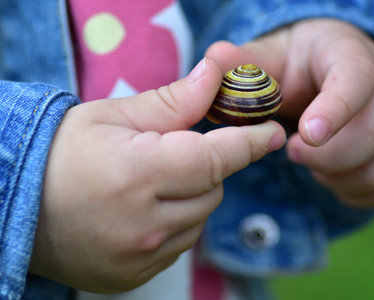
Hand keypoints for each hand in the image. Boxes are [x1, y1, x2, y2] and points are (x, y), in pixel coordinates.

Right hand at [29, 58, 285, 292]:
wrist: (19, 206)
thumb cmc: (62, 153)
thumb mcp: (114, 115)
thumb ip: (173, 102)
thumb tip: (215, 78)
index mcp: (139, 174)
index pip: (217, 157)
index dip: (249, 142)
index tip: (271, 132)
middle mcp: (145, 223)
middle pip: (213, 189)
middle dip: (207, 166)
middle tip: (176, 153)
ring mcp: (141, 257)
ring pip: (201, 219)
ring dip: (193, 196)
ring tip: (153, 183)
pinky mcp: (135, 277)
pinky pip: (180, 244)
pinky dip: (177, 223)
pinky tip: (146, 211)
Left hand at [206, 19, 373, 207]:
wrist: (331, 74)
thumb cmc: (298, 68)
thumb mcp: (272, 57)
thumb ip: (246, 63)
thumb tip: (216, 61)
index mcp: (349, 54)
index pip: (357, 78)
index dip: (336, 110)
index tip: (305, 136)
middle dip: (329, 156)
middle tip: (293, 153)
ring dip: (339, 176)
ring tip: (310, 164)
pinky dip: (354, 192)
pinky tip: (329, 178)